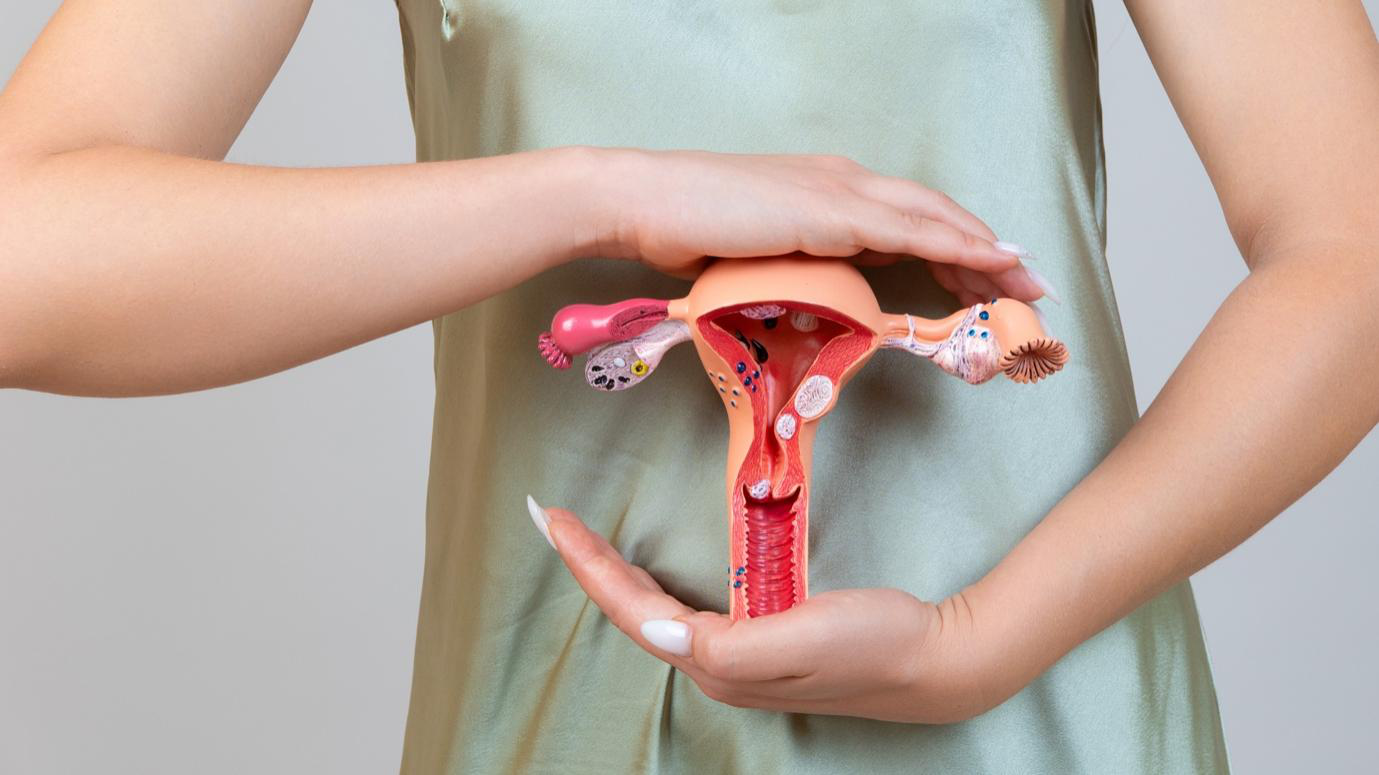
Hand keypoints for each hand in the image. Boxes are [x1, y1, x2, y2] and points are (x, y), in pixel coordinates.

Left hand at [531, 500, 1008, 723]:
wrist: (936, 660)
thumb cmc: (873, 642)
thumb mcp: (803, 638)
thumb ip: (730, 642)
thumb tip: (658, 628)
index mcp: (719, 663)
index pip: (633, 611)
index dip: (588, 566)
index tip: (552, 519)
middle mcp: (717, 665)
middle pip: (633, 611)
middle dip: (589, 566)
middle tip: (552, 518)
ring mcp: (737, 658)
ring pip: (655, 612)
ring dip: (614, 576)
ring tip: (582, 539)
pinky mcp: (758, 642)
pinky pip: (685, 611)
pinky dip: (653, 585)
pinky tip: (646, 572)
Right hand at [586, 148, 1054, 303]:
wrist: (646, 202)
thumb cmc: (687, 231)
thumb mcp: (758, 255)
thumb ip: (799, 265)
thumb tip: (824, 295)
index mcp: (829, 190)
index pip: (908, 218)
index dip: (954, 245)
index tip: (987, 277)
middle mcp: (845, 181)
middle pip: (936, 214)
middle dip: (988, 251)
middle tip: (1030, 285)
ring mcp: (840, 191)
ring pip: (935, 219)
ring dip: (987, 252)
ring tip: (1028, 282)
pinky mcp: (832, 210)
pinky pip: (912, 230)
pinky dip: (959, 244)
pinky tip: (991, 260)